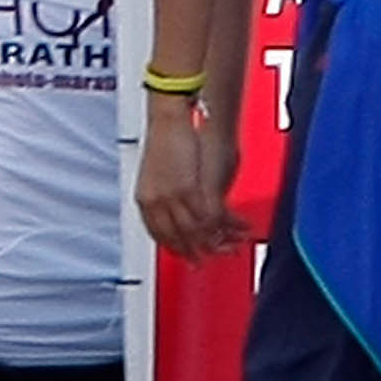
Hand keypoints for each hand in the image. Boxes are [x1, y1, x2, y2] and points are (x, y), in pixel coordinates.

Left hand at [135, 101, 247, 259]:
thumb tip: (178, 207)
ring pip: (194, 231)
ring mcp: (171, 198)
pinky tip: (236, 228)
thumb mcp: (159, 174)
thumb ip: (167, 194)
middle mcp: (155, 203)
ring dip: (215, 242)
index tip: (187, 256)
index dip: (174, 248)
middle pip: (176, 239)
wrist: (169, 119)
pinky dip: (224, 224)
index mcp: (145, 199)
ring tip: (229, 247)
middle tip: (208, 261)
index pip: (158, 234)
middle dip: (195, 252)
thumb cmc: (166, 139)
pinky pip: (208, 216)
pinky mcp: (189, 190)